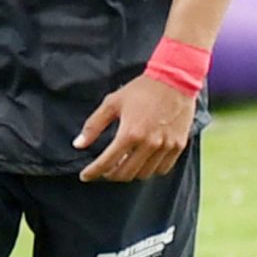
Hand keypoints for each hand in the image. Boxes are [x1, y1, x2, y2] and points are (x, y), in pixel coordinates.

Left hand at [74, 74, 195, 181]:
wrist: (175, 80)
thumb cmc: (141, 90)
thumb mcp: (112, 103)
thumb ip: (93, 126)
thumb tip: (78, 144)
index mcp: (130, 133)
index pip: (106, 163)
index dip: (93, 172)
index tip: (85, 176)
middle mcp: (149, 144)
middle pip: (125, 174)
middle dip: (110, 175)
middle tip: (103, 170)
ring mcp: (166, 146)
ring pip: (143, 174)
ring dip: (129, 173)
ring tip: (122, 164)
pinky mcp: (178, 146)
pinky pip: (162, 169)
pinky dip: (149, 170)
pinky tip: (142, 161)